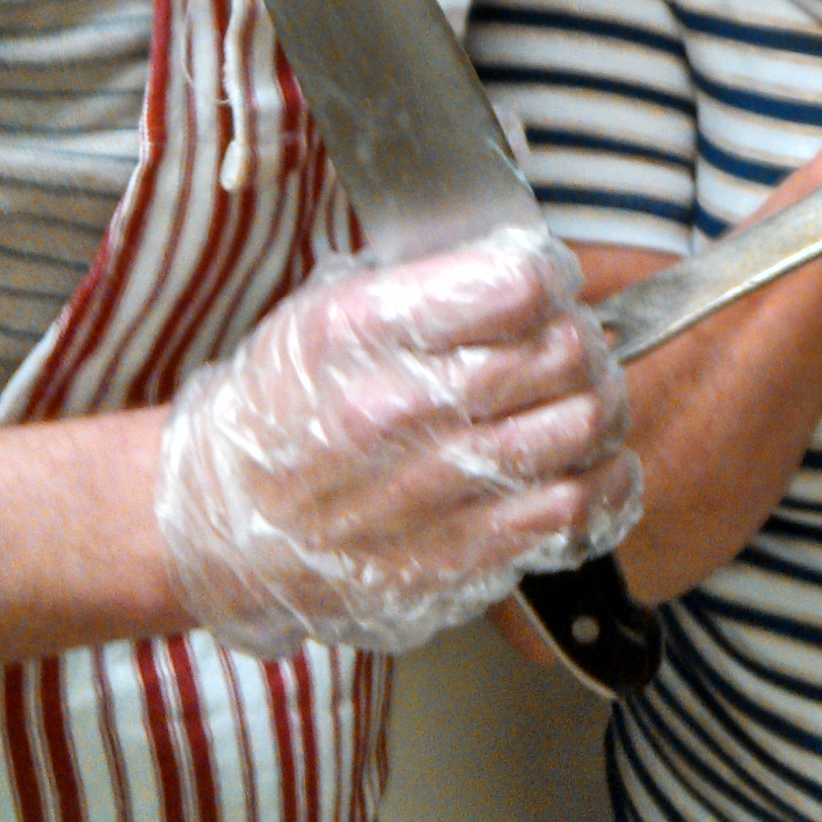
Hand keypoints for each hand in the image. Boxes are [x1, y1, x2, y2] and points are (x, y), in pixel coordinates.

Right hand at [154, 226, 638, 657]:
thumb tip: (521, 262)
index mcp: (364, 333)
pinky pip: (569, 512)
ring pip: (577, 428)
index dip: (549, 277)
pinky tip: (596, 464)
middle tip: (569, 342)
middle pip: (558, 353)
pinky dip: (604, 481)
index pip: (514, 285)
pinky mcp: (452, 559)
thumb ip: (420, 283)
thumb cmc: (279, 409)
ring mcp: (429, 491)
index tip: (547, 284)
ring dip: (599, 404)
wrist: (217, 528)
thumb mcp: (324, 313)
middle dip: (580, 337)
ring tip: (584, 398)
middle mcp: (399, 411)